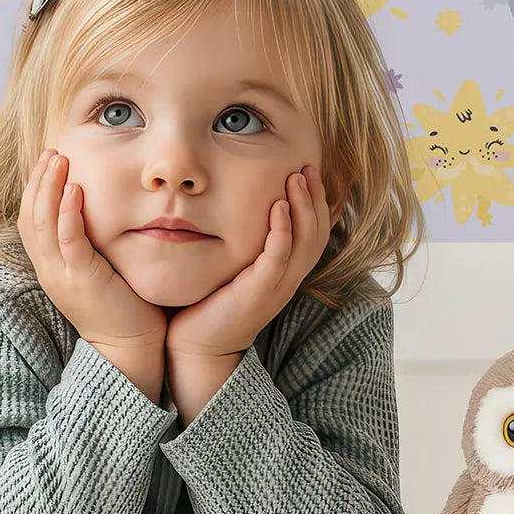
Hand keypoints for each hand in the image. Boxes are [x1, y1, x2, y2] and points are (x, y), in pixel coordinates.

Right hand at [18, 148, 167, 350]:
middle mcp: (48, 269)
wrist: (128, 348)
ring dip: (49, 188)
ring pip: (43, 224)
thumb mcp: (95, 268)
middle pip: (29, 216)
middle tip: (51, 152)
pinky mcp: (82, 279)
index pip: (29, 220)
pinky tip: (74, 189)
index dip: (35, 188)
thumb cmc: (119, 306)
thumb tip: (96, 209)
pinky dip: (68, 213)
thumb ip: (88, 242)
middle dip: (38, 180)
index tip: (48, 162)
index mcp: (49, 266)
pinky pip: (68, 241)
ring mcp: (61, 275)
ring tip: (58, 160)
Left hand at [164, 164, 332, 357]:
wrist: (196, 346)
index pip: (315, 233)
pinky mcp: (258, 293)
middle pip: (317, 234)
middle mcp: (287, 279)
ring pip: (305, 243)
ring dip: (304, 207)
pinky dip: (282, 231)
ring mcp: (276, 287)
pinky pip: (278, 258)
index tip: (310, 171)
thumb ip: (243, 241)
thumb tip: (233, 203)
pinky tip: (278, 207)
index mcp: (285, 273)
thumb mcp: (233, 267)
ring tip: (297, 178)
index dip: (317, 202)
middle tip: (308, 167)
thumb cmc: (209, 303)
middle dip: (316, 198)